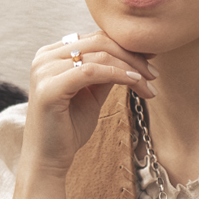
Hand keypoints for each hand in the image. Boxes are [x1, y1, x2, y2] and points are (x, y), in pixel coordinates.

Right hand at [21, 29, 153, 165]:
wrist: (48, 159)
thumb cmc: (69, 128)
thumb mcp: (92, 94)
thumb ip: (107, 72)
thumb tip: (134, 55)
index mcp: (52, 54)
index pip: (95, 39)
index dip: (125, 46)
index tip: (150, 60)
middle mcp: (44, 57)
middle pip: (99, 42)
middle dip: (132, 55)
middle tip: (154, 73)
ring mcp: (44, 70)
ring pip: (99, 56)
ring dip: (130, 67)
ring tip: (149, 83)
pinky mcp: (49, 87)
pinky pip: (91, 71)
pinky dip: (118, 74)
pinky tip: (135, 82)